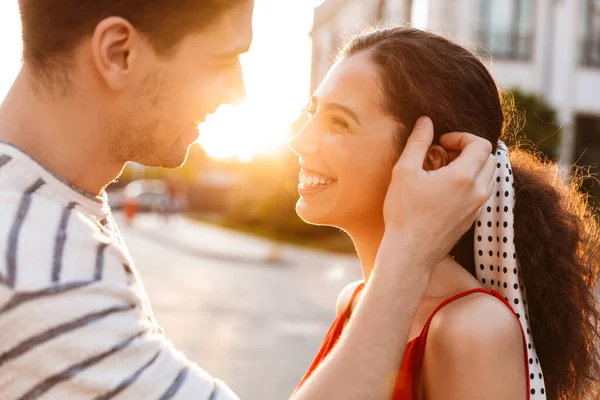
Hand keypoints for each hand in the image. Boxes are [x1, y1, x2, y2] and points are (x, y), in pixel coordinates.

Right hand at [382, 116, 495, 267]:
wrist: (410, 252)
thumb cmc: (404, 212)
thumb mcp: (405, 171)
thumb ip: (418, 142)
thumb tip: (425, 121)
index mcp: (465, 177)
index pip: (481, 144)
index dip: (462, 137)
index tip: (441, 142)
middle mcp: (478, 192)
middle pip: (489, 158)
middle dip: (468, 150)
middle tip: (443, 154)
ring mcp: (478, 208)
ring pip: (489, 176)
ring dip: (472, 166)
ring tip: (444, 171)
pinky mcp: (473, 219)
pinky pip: (482, 192)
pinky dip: (471, 183)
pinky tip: (445, 189)